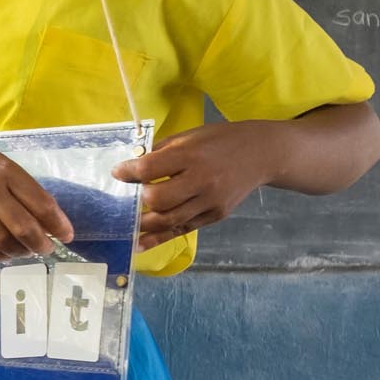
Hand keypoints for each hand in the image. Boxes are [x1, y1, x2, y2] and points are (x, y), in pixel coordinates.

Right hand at [0, 135, 73, 262]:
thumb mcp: (5, 166)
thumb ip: (25, 191)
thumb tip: (49, 224)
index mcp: (7, 171)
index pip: (40, 203)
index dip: (58, 224)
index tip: (67, 236)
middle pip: (21, 226)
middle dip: (39, 244)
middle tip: (46, 249)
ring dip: (17, 252)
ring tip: (24, 251)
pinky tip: (3, 254)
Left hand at [112, 122, 274, 251]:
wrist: (262, 153)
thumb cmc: (220, 141)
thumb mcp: (189, 136)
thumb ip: (159, 151)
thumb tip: (129, 167)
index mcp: (191, 155)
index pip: (149, 169)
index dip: (127, 172)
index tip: (117, 173)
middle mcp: (202, 180)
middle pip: (157, 199)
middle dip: (137, 200)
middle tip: (129, 196)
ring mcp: (210, 201)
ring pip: (168, 220)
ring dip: (143, 224)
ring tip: (127, 223)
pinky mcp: (216, 215)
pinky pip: (182, 229)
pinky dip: (158, 238)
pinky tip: (139, 243)